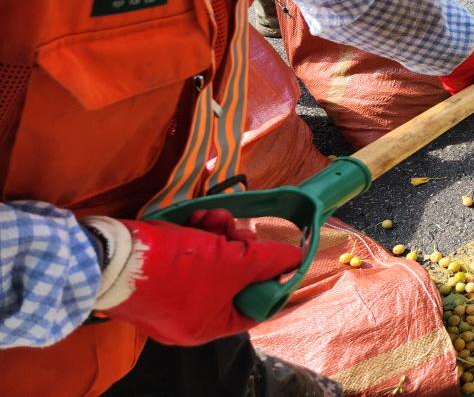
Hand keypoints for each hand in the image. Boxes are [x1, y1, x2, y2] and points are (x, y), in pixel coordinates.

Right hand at [84, 210, 301, 345]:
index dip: (272, 281)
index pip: (254, 308)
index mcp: (206, 326)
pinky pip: (189, 253)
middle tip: (242, 231)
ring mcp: (170, 293)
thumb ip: (267, 262)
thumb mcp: (230, 265)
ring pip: (212, 261)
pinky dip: (198, 233)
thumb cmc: (176, 269)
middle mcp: (188, 315)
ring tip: (216, 217)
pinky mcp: (158, 270)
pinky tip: (199, 214)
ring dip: (220, 233)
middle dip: (241, 249)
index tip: (284, 257)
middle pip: (233, 280)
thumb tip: (296, 260)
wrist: (108, 255)